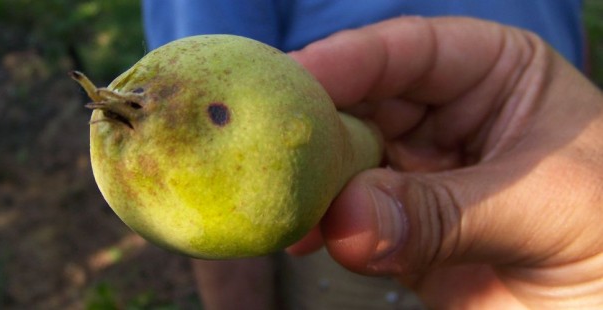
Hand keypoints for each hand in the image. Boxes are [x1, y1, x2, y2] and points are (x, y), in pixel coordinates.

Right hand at [287, 17, 602, 308]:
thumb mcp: (545, 210)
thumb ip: (444, 213)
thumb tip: (347, 220)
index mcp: (495, 76)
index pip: (411, 52)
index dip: (350, 59)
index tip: (296, 79)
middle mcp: (446, 117)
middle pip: (363, 102)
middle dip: (319, 123)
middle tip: (271, 143)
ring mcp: (418, 174)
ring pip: (345, 161)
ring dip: (314, 180)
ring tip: (281, 197)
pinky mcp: (399, 229)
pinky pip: (347, 218)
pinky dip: (320, 227)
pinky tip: (301, 237)